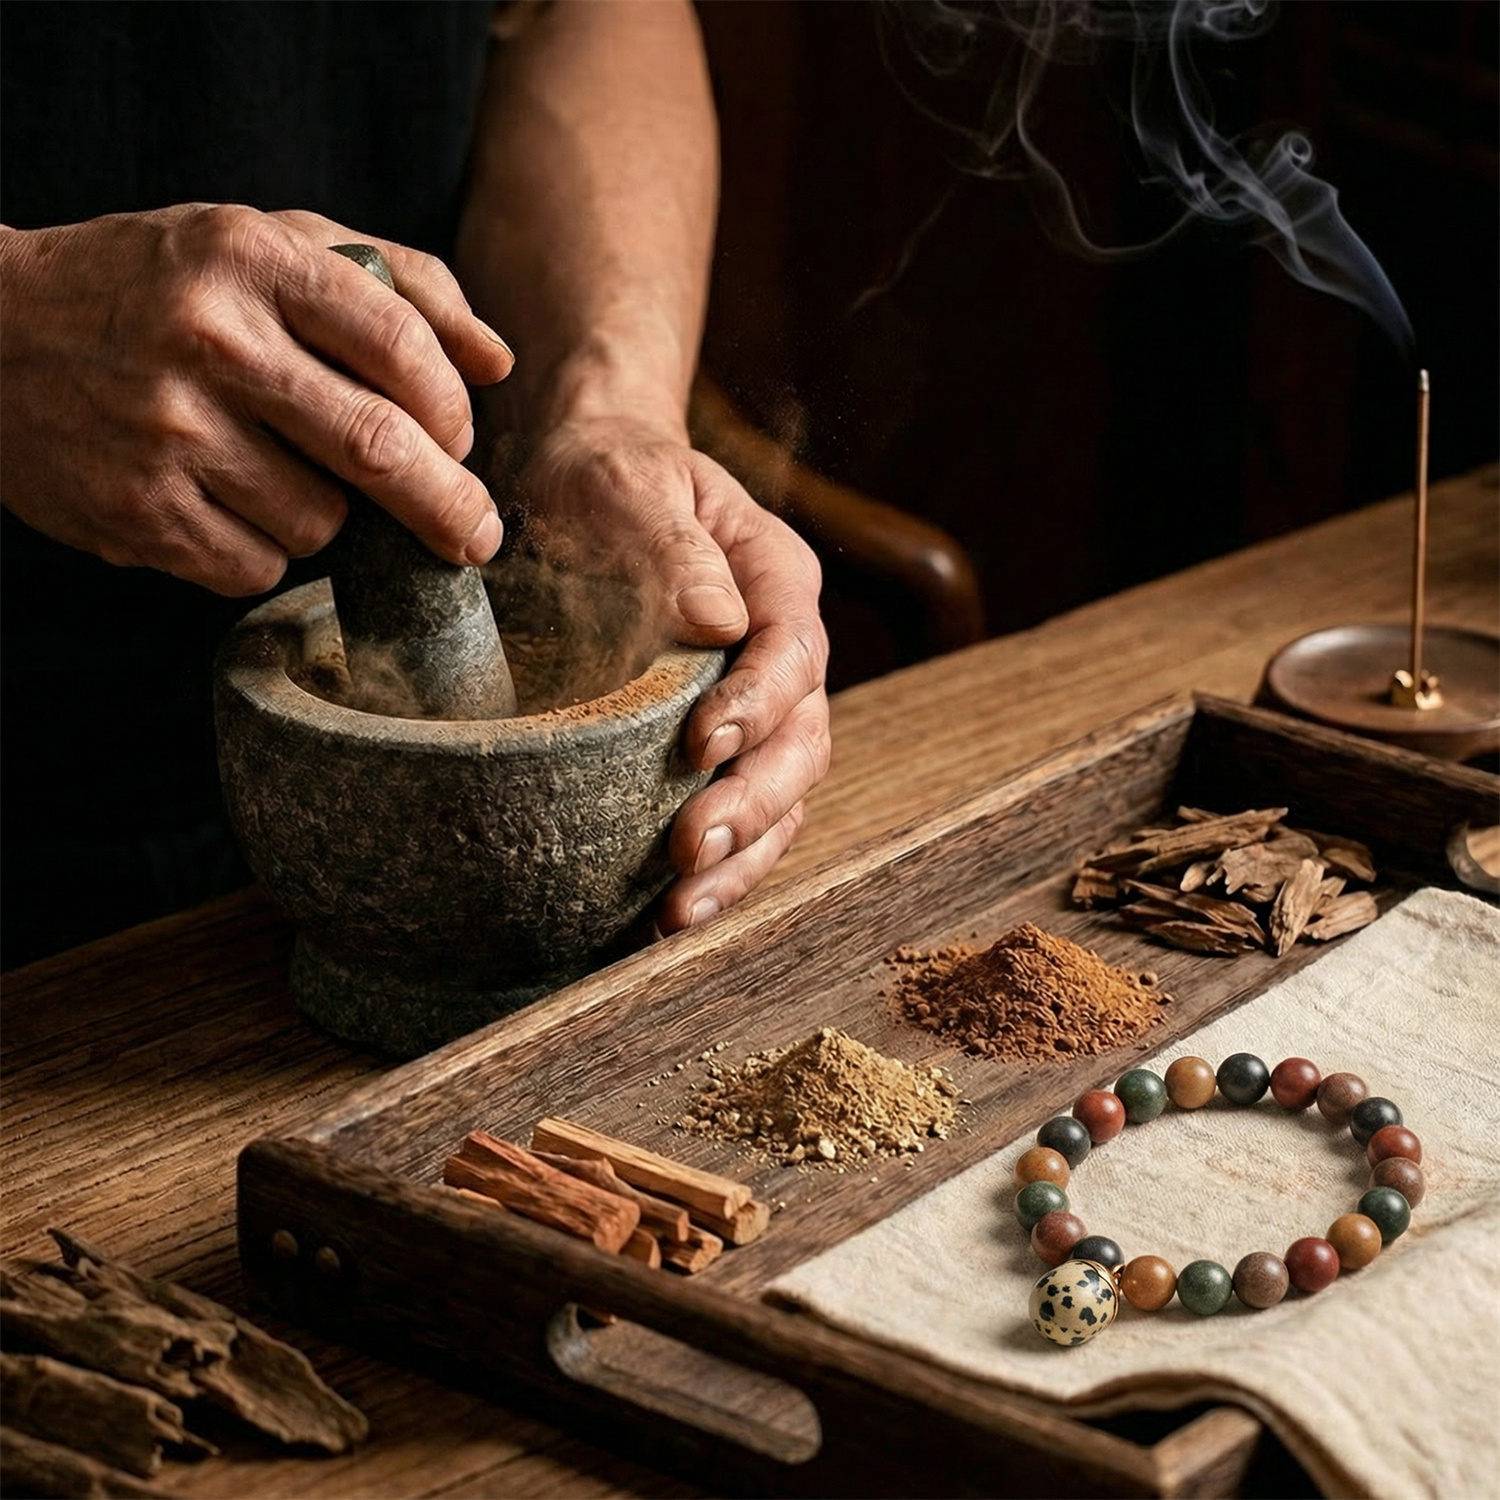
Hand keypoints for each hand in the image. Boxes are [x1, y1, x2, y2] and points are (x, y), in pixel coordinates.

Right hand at [0, 204, 513, 594]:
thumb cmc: (159, 289)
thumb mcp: (265, 245)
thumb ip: (397, 286)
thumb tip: (498, 362)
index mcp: (250, 260)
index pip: (400, 347)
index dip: (452, 411)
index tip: (460, 441)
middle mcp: (209, 342)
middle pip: (378, 449)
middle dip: (450, 506)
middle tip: (477, 537)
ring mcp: (167, 433)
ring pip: (320, 522)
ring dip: (328, 518)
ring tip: (270, 471)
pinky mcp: (137, 512)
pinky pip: (258, 567)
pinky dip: (263, 551)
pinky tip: (220, 502)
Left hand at [504, 415, 830, 929]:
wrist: (584, 486)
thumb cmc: (607, 478)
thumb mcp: (627, 483)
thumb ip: (670, 543)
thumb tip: (716, 620)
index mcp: (775, 576)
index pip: (794, 650)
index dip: (758, 705)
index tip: (700, 746)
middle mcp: (783, 648)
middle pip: (804, 740)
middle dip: (754, 804)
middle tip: (690, 851)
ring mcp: (761, 705)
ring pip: (786, 795)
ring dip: (742, 857)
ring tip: (679, 910)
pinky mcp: (723, 748)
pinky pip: (746, 814)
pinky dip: (720, 866)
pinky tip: (667, 912)